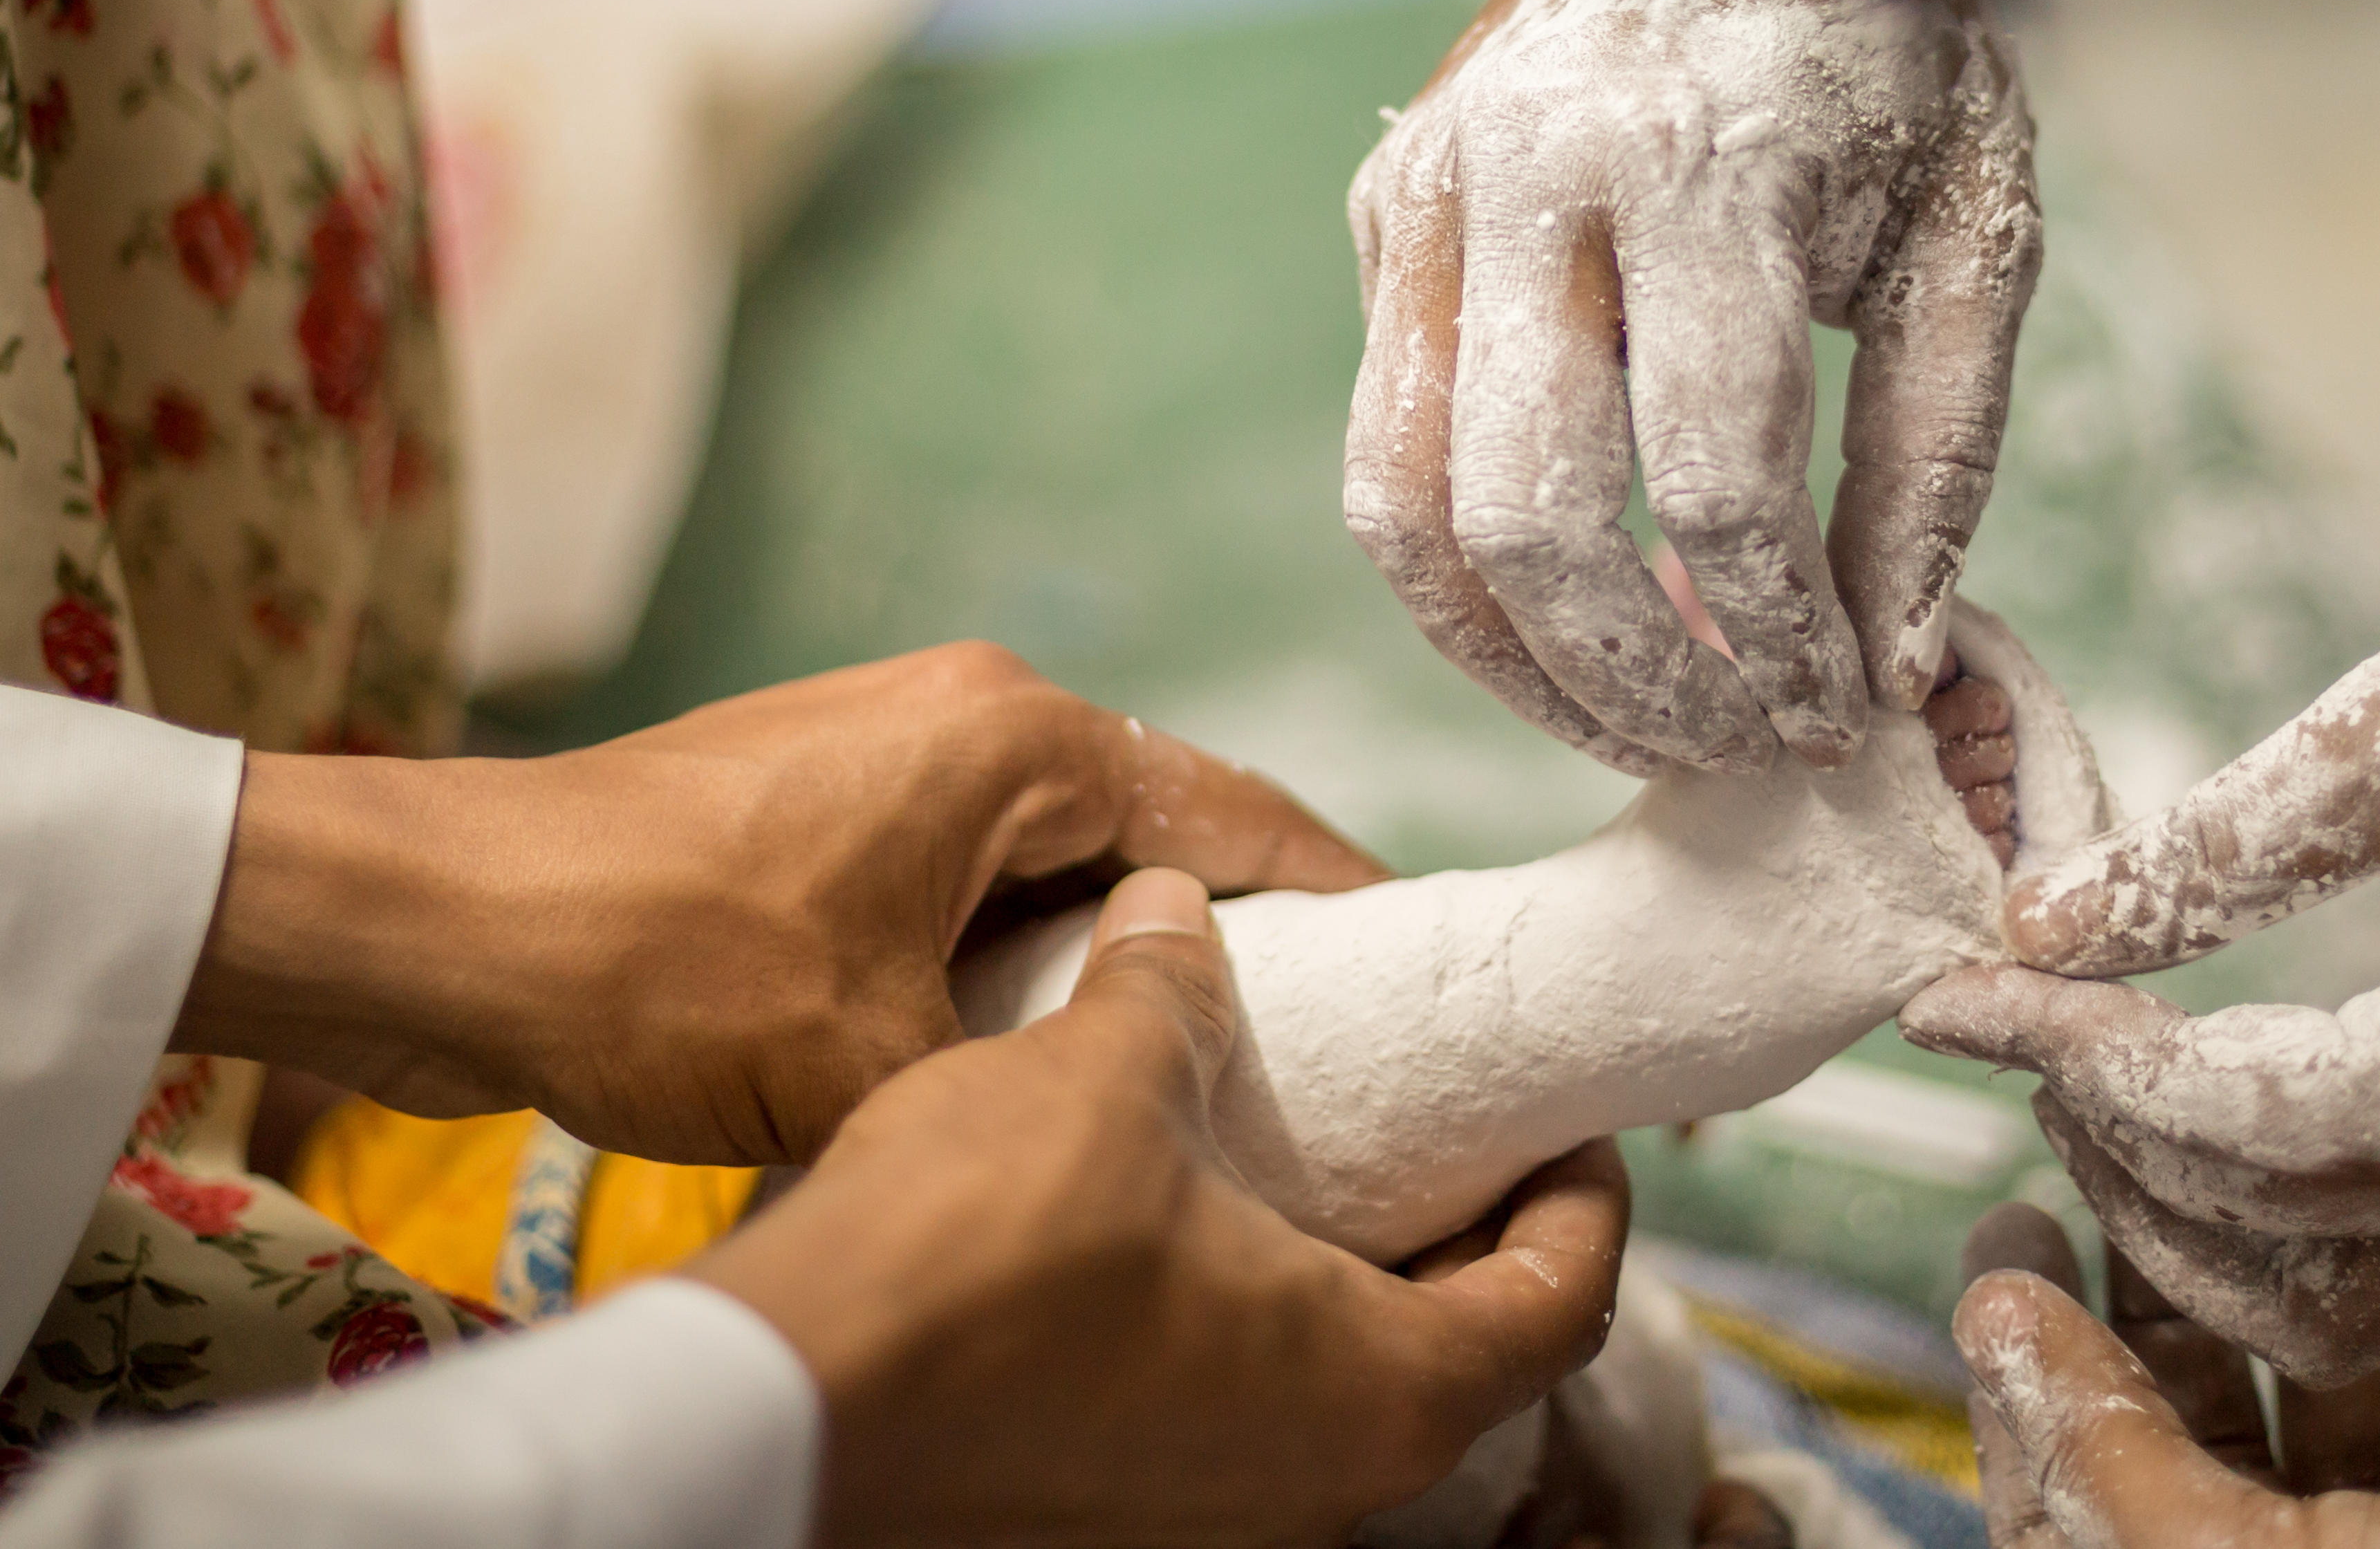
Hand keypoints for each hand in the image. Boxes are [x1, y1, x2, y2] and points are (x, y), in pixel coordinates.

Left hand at [174, 643, 1384, 1166]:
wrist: (443, 922)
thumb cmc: (662, 964)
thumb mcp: (877, 1061)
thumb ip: (1031, 1077)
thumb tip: (1119, 1124)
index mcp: (1021, 736)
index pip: (1239, 812)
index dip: (1345, 896)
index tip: (1428, 972)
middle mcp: (975, 709)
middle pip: (1163, 823)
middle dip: (1239, 929)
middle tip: (1328, 1045)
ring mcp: (896, 742)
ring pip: (1067, 850)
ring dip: (1123, 942)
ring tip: (1198, 1057)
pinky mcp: (832, 794)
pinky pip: (983, 863)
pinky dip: (1031, 940)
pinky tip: (1048, 1035)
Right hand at [693, 870, 1631, 1546]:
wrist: (779, 1415)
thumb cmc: (978, 1256)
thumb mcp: (1108, 1075)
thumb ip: (1172, 990)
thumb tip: (1180, 908)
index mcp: (1383, 1395)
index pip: (1568, 1299)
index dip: (1586, 1194)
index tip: (1563, 1118)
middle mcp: (1326, 1490)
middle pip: (1468, 1356)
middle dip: (1466, 1229)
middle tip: (1442, 1118)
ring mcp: (1218, 1527)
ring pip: (1346, 1398)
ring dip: (1348, 1280)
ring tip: (1307, 1155)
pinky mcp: (1118, 1525)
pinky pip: (1238, 1426)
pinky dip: (1250, 1330)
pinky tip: (1184, 1234)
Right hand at [1347, 0, 2038, 776]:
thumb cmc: (1883, 55)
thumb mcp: (1978, 230)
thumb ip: (1938, 457)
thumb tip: (1887, 663)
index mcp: (1709, 166)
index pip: (1716, 480)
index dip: (1778, 640)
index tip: (1834, 717)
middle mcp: (1534, 177)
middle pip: (1533, 518)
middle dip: (1639, 681)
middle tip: (1734, 749)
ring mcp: (1429, 196)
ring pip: (1411, 511)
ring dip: (1518, 663)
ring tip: (1635, 721)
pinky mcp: (1384, 216)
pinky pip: (1384, 453)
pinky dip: (1465, 578)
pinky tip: (1566, 623)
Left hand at [1906, 522, 2379, 1381]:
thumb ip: (2221, 846)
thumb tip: (2045, 918)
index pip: (2209, 1118)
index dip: (2060, 1048)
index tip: (1955, 986)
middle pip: (2248, 1239)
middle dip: (2100, 1137)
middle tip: (2006, 1018)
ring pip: (2325, 1298)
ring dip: (2185, 1210)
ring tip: (2088, 1071)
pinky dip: (2282, 1222)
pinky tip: (2213, 1107)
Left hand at [1956, 1203, 2379, 1547]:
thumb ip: (2106, 1449)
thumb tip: (1994, 1318)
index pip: (2051, 1481)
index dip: (2023, 1354)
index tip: (2012, 1225)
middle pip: (2197, 1449)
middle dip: (2174, 1311)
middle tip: (2150, 1174)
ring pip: (2358, 1459)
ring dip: (2343, 1339)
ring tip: (2314, 1218)